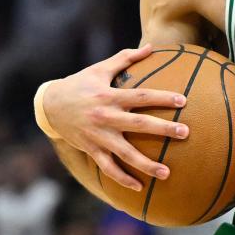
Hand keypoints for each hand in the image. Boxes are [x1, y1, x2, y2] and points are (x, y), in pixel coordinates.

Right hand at [42, 44, 188, 190]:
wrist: (49, 106)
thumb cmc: (80, 84)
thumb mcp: (101, 69)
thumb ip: (126, 58)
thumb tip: (153, 46)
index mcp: (110, 96)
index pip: (141, 97)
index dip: (162, 98)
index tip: (183, 101)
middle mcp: (106, 118)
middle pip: (139, 125)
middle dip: (163, 129)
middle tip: (185, 133)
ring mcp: (98, 136)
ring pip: (125, 153)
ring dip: (146, 164)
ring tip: (167, 172)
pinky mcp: (91, 149)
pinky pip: (108, 168)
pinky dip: (123, 179)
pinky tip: (140, 188)